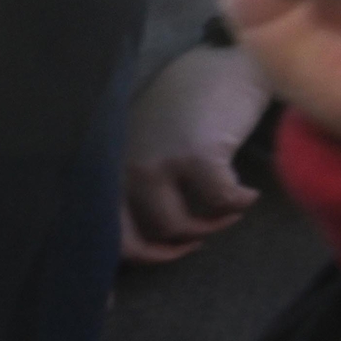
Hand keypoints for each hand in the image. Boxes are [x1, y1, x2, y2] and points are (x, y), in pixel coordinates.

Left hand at [118, 43, 272, 261]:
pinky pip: (218, 201)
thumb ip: (133, 185)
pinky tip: (247, 195)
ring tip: (226, 213)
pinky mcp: (197, 155)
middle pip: (129, 240)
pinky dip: (238, 203)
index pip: (93, 229)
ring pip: (176, 226)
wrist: (223, 65)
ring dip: (208, 227)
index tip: (138, 275)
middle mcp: (121, 168)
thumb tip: (137, 240)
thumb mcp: (145, 147)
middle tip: (191, 246)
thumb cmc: (186, 109)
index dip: (117, 260)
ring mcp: (157, 162)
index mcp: (105, 170)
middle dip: (163, 253)